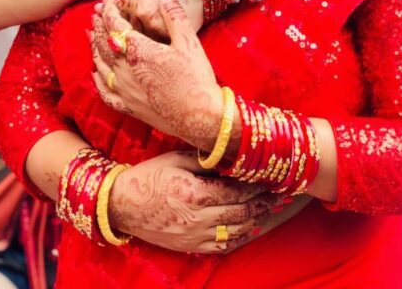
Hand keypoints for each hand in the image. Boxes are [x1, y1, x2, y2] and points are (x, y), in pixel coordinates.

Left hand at [92, 0, 220, 148]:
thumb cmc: (197, 79)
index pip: (115, 25)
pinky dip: (97, 80)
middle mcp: (126, 70)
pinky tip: (95, 74)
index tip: (107, 0)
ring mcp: (125, 90)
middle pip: (103, 43)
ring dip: (94, 47)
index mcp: (139, 51)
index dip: (109, 10)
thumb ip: (173, 12)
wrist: (201, 117)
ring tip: (91, 35)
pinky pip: (104, 92)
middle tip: (96, 14)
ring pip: (100, 65)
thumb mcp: (188, 41)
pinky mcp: (128, 107)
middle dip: (98, 25)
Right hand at [108, 151, 280, 253]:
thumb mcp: (176, 158)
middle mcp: (198, 218)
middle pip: (241, 212)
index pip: (236, 190)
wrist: (122, 206)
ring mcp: (195, 236)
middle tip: (279, 194)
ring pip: (236, 231)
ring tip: (270, 209)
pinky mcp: (191, 246)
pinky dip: (240, 237)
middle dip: (262, 202)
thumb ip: (205, 159)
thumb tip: (229, 154)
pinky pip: (223, 246)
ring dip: (256, 220)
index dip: (256, 185)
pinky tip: (250, 228)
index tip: (270, 178)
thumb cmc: (149, 176)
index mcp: (195, 193)